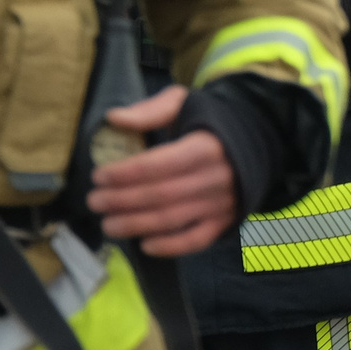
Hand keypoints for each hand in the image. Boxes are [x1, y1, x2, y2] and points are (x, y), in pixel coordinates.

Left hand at [88, 85, 239, 256]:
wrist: (256, 140)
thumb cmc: (209, 120)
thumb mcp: (182, 103)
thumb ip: (149, 111)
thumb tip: (113, 118)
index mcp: (204, 146)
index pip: (158, 164)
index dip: (125, 173)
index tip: (98, 176)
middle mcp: (214, 178)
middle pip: (161, 195)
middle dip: (122, 201)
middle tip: (94, 202)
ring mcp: (221, 203)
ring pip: (174, 219)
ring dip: (137, 225)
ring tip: (108, 225)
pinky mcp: (225, 220)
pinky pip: (197, 240)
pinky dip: (171, 246)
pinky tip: (145, 245)